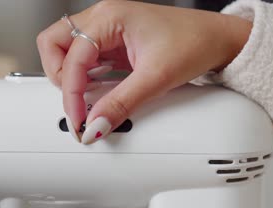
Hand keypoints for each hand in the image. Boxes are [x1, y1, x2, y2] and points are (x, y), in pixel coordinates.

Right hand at [37, 0, 251, 143]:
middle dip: (58, 75)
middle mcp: (102, 18)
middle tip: (75, 102)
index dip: (71, 93)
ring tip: (87, 99)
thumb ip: (121, 103)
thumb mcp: (156, 78)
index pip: (72, 58)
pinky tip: (97, 90)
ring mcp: (106, 29)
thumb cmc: (195, 42)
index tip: (80, 119)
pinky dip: (84, 77)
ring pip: (65, 49)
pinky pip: (84, 58)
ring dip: (70, 76)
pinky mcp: (112, 42)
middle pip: (54, 43)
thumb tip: (95, 125)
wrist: (219, 40)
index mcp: (109, 17)